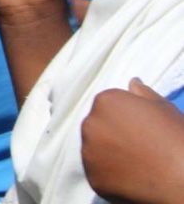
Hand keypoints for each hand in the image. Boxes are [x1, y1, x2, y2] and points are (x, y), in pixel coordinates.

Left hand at [81, 79, 183, 203]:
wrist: (181, 178)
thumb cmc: (176, 139)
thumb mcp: (164, 109)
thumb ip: (144, 94)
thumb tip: (132, 83)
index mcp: (105, 101)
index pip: (107, 106)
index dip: (126, 119)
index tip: (142, 131)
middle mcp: (90, 123)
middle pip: (97, 127)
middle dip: (113, 135)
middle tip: (139, 149)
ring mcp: (88, 151)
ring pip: (94, 151)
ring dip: (109, 155)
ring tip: (136, 164)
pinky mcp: (92, 176)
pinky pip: (98, 174)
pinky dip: (110, 177)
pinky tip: (131, 179)